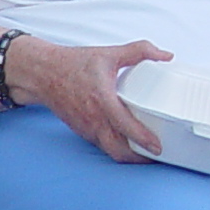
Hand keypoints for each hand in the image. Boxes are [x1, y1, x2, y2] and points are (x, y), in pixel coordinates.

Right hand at [8, 38, 170, 163]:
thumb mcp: (109, 54)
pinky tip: (128, 144)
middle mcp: (94, 119)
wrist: (43, 74)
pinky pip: (103, 145)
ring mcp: (87, 128)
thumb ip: (140, 51)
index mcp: (102, 101)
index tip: (158, 147)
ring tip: (147, 153)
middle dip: (139, 158)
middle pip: (119, 151)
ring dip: (129, 156)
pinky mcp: (83, 131)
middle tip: (158, 156)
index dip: (143, 140)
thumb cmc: (74, 64)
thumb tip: (166, 55)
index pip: (125, 127)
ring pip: (111, 151)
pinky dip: (117, 149)